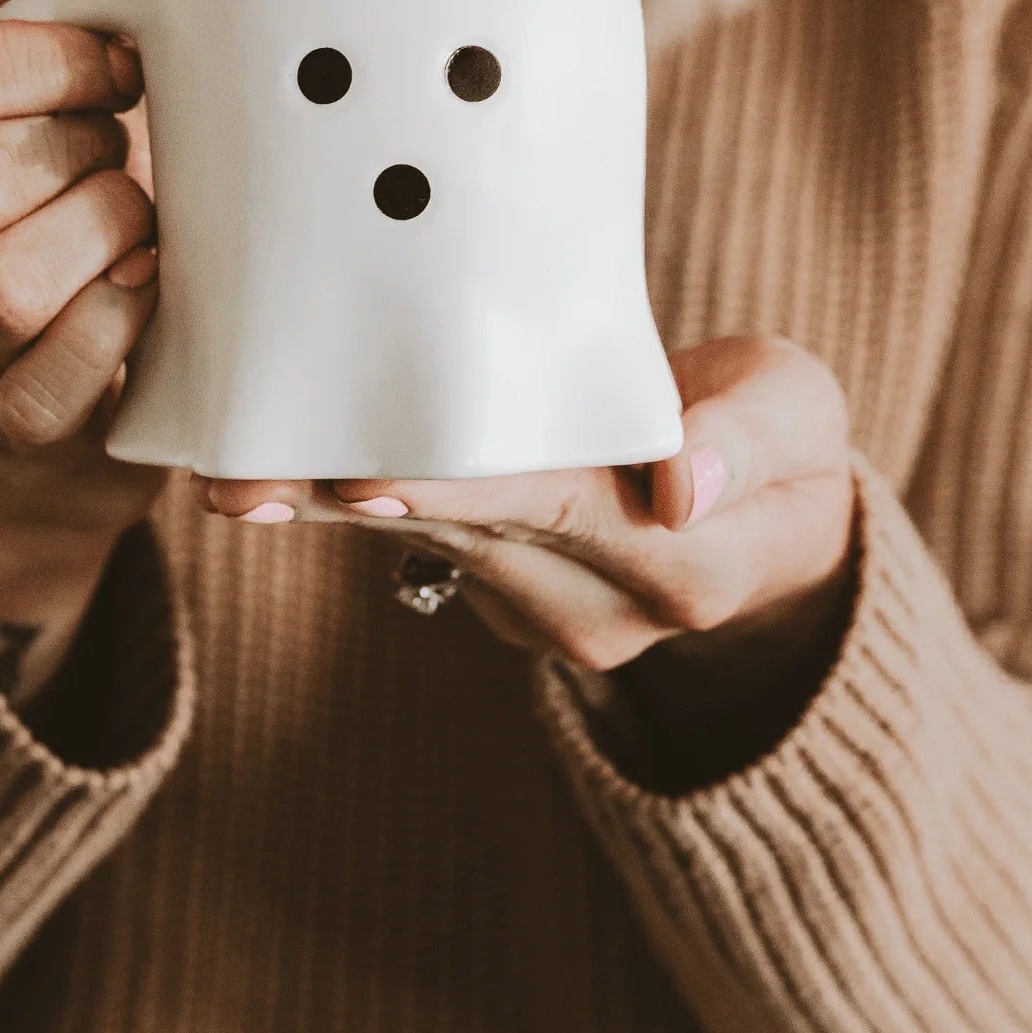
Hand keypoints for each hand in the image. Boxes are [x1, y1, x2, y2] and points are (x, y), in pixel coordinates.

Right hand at [0, 0, 165, 687]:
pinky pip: (56, 375)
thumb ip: (27, 35)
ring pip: (6, 283)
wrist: (47, 417)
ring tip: (140, 221)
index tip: (118, 63)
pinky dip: (119, 318)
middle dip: (78, 150)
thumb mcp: (28, 127)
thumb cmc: (50, 234)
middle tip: (125, 151)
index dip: (37, 58)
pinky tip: (147, 287)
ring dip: (102, 233)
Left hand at [191, 336, 858, 676]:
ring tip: (231, 478)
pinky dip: (360, 504)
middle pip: (466, 538)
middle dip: (351, 503)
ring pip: (427, 548)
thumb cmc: (780, 444)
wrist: (769, 524)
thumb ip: (750, 438)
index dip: (461, 493)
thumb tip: (683, 482)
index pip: (559, 514)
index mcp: (685, 564)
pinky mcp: (505, 601)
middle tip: (241, 477)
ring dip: (329, 512)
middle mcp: (604, 611)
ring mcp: (547, 619)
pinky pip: (424, 548)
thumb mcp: (801, 413)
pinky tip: (285, 471)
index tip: (365, 477)